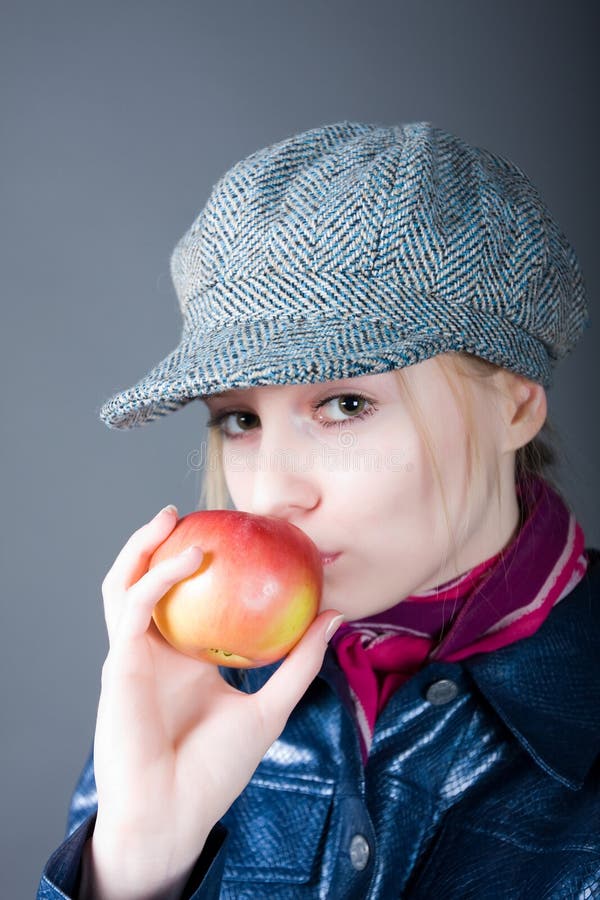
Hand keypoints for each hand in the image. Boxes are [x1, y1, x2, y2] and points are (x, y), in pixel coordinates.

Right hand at [84, 504, 342, 899]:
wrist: (176, 813)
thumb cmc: (216, 770)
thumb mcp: (269, 709)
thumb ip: (298, 663)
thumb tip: (335, 615)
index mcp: (184, 659)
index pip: (185, 600)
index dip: (198, 564)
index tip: (231, 532)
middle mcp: (155, 651)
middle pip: (145, 583)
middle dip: (157, 543)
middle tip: (189, 512)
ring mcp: (133, 654)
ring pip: (124, 585)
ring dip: (143, 548)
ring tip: (172, 517)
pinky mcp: (120, 663)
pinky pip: (134, 608)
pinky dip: (157, 578)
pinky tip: (189, 558)